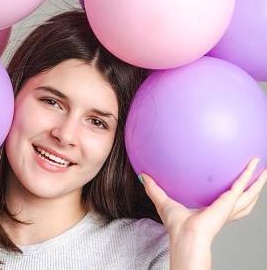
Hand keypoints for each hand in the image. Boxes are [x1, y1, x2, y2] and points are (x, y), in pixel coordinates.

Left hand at [141, 157, 266, 268]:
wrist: (186, 234)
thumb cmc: (177, 226)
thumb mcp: (163, 201)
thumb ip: (154, 188)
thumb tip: (143, 175)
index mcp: (212, 211)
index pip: (225, 202)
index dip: (231, 195)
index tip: (232, 187)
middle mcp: (224, 209)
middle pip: (244, 198)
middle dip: (253, 188)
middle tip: (258, 176)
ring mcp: (229, 206)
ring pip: (250, 193)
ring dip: (259, 182)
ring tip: (264, 171)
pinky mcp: (229, 200)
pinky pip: (243, 183)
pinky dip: (250, 172)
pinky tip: (255, 163)